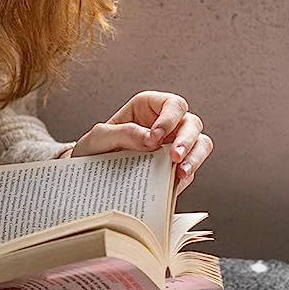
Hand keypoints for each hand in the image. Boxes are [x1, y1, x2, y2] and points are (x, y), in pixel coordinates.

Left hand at [68, 90, 213, 194]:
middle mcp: (166, 125)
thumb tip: (150, 139)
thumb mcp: (98, 138)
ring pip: (201, 145)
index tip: (155, 137)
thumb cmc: (93, 149)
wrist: (88, 177)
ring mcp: (173, 147)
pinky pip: (189, 171)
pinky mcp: (174, 169)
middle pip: (192, 123)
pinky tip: (172, 185)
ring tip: (180, 172)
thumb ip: (122, 133)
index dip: (169, 118)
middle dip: (187, 139)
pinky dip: (184, 178)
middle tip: (175, 157)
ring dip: (195, 157)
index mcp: (149, 109)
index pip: (172, 104)